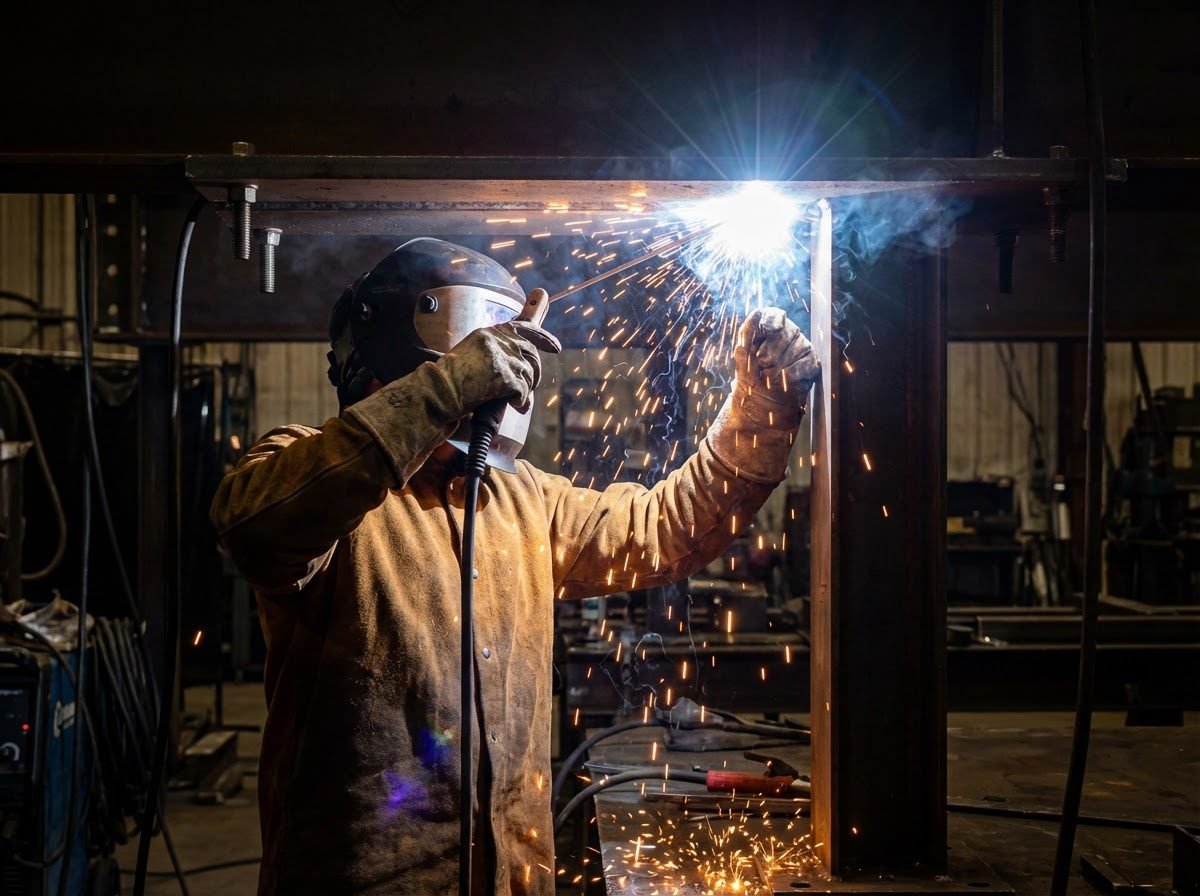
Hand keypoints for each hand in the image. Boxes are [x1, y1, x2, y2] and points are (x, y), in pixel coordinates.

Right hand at [436, 320, 561, 414]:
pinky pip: (523, 391)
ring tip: (515, 399)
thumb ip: (495, 351)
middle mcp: (498, 340)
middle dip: (534, 373)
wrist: (440, 391)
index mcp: (489, 332)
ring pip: (529, 373)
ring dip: (526, 390)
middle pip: (532, 354)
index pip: (524, 328)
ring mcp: (502, 357)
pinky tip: (515, 406)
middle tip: (529, 387)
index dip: (544, 338)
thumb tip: (520, 362)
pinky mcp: (504, 375)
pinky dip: (521, 402)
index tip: (555, 347)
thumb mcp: (472, 353)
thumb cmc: (452, 378)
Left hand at [733, 308, 818, 410]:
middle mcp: (788, 332)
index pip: (773, 315)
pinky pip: (804, 365)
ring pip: (794, 350)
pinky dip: (789, 376)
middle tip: (761, 367)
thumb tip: (756, 319)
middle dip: (767, 355)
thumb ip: (746, 338)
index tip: (772, 330)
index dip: (773, 320)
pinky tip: (782, 382)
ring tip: (769, 377)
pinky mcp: (812, 362)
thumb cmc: (750, 376)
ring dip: (776, 369)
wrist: (762, 402)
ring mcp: (802, 346)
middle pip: (783, 333)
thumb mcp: (742, 358)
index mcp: (768, 327)